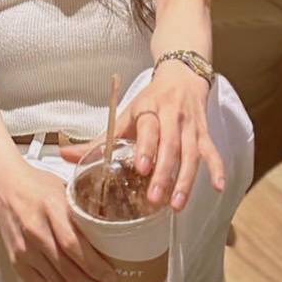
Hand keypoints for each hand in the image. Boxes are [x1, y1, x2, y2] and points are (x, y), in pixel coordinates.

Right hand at [0, 158, 127, 281]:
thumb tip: (121, 232)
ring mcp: (25, 251)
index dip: (95, 266)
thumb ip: (87, 211)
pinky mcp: (18, 264)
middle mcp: (37, 233)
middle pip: (69, 272)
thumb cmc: (39, 185)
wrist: (1, 187)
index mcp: (52, 209)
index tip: (116, 279)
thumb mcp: (66, 188)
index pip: (73, 244)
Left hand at [60, 62, 225, 210]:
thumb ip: (97, 139)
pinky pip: (213, 152)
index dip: (146, 147)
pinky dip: (217, 169)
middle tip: (154, 199)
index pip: (149, 129)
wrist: (182, 76)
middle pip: (171, 146)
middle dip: (164, 174)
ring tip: (177, 206)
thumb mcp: (124, 115)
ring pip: (192, 154)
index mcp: (149, 110)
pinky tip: (218, 188)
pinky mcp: (205, 134)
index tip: (141, 168)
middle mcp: (172, 117)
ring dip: (186, 181)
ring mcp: (191, 127)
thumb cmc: (149, 101)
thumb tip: (63, 156)